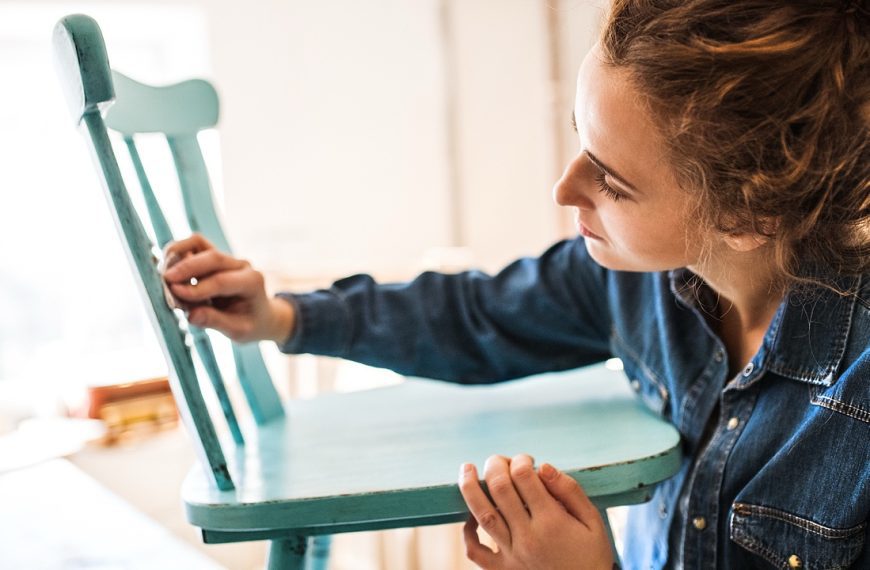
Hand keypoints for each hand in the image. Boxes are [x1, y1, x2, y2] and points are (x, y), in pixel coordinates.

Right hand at [162, 233, 294, 343]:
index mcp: (252, 282)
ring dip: (178, 255)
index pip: (222, 281)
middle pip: (212, 257)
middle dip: (186, 268)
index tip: (175, 295)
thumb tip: (191, 316)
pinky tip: (166, 269)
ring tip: (164, 275)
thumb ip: (216, 321)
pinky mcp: (213, 256)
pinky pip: (193, 246)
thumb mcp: (238, 331)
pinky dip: (177, 253)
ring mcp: (227, 258)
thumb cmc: (250, 324)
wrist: (260, 315)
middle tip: (165, 282)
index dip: (196, 288)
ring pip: (199, 243)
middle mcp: (241, 265)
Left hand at [459, 454, 614, 569]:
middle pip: (500, 489)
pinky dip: (467, 533)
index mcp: (552, 522)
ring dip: (470, 488)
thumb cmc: (592, 555)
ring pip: (483, 514)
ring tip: (466, 468)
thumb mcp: (592, 521)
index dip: (520, 460)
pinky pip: (476, 552)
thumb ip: (570, 491)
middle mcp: (527, 537)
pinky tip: (471, 516)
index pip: (524, 477)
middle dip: (495, 466)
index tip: (526, 460)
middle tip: (498, 459)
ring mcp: (512, 555)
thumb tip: (544, 466)